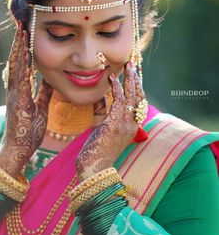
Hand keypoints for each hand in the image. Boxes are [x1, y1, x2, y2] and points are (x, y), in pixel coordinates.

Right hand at [0, 25, 52, 177]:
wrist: (18, 150)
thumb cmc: (28, 130)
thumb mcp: (39, 108)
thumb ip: (42, 93)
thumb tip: (48, 80)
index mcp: (21, 91)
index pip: (23, 65)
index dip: (24, 49)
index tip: (27, 33)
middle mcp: (15, 89)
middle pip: (16, 61)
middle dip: (19, 43)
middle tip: (22, 24)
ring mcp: (15, 94)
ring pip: (15, 66)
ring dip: (18, 48)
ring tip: (21, 31)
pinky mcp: (17, 101)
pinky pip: (19, 79)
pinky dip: (21, 65)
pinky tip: (24, 53)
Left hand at [76, 62, 144, 180]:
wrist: (94, 169)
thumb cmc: (98, 154)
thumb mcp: (108, 137)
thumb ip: (111, 124)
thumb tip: (107, 114)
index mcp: (132, 129)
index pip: (138, 104)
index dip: (137, 89)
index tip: (134, 77)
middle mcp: (132, 125)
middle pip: (139, 98)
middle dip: (136, 80)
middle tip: (133, 65)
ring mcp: (124, 125)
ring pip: (132, 97)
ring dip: (129, 79)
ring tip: (127, 66)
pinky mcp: (114, 124)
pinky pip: (119, 101)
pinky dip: (116, 88)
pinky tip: (112, 78)